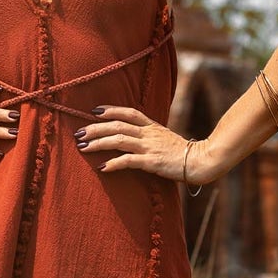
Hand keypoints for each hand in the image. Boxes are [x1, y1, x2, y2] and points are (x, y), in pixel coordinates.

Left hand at [74, 105, 216, 185]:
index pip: (128, 112)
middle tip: (78, 133)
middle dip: (95, 128)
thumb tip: (133, 136)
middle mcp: (148, 133)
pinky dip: (113, 163)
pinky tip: (102, 167)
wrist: (199, 161)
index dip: (110, 110)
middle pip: (117, 125)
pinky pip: (128, 161)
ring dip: (98, 143)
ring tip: (83, 147)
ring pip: (118, 140)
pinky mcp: (151, 161)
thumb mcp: (164, 137)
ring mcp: (149, 146)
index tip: (94, 111)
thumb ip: (149, 135)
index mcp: (152, 126)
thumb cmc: (181, 152)